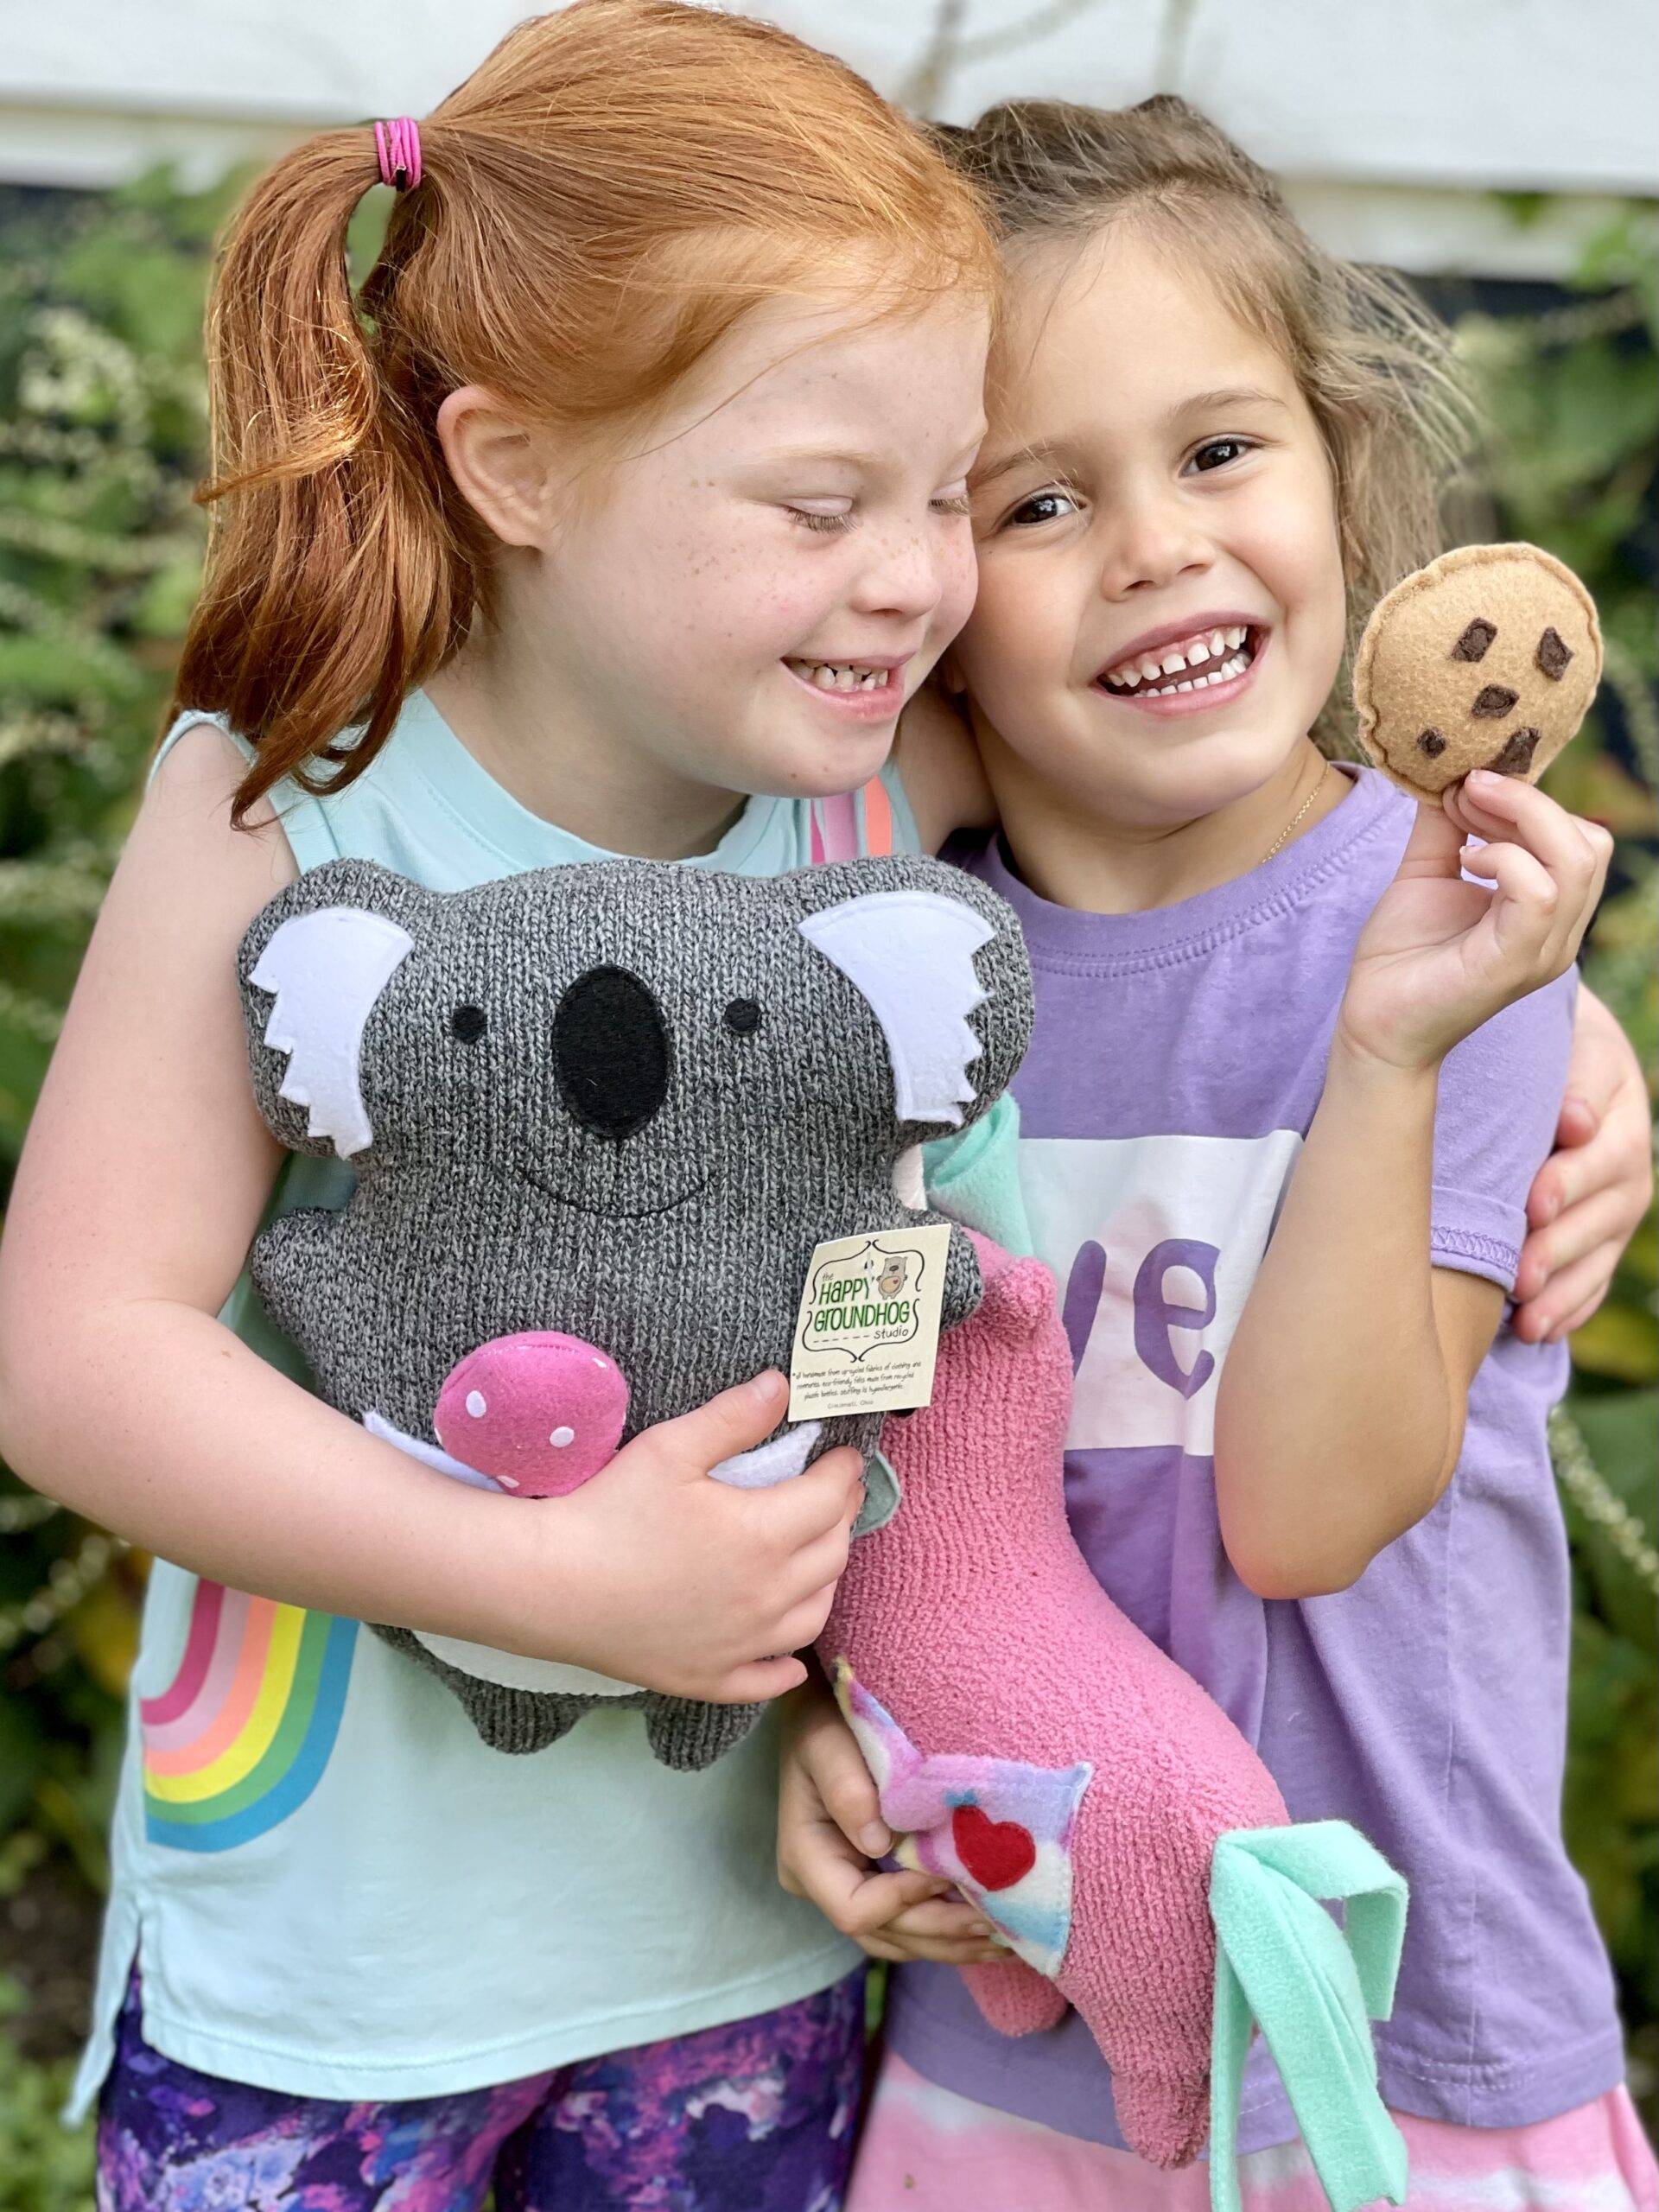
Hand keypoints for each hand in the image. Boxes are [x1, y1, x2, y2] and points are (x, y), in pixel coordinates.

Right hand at [513, 1373, 863, 1703]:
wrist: (549, 1585)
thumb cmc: (608, 1510)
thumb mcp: (670, 1449)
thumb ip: (733, 1417)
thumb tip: (783, 1386)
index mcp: (763, 1535)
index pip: (828, 1500)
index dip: (842, 1473)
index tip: (843, 1458)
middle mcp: (766, 1596)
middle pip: (831, 1556)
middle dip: (841, 1519)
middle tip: (834, 1496)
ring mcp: (741, 1644)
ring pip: (812, 1615)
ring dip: (825, 1582)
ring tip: (816, 1557)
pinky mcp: (708, 1678)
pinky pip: (766, 1679)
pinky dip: (786, 1667)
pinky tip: (788, 1660)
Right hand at [777, 1678, 1003, 1964]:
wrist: (825, 1711)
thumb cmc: (826, 1720)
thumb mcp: (826, 1743)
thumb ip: (846, 1787)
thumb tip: (877, 1843)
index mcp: (806, 1857)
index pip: (854, 1909)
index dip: (904, 1901)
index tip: (947, 1873)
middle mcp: (823, 1886)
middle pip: (885, 1934)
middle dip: (942, 1932)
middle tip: (1000, 1927)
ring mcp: (847, 1890)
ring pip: (901, 1940)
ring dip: (952, 1944)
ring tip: (1007, 1942)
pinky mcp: (873, 1884)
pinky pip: (909, 1925)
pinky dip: (947, 1932)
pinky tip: (990, 1931)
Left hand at [1338, 772, 1612, 1072]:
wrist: (1372, 1024)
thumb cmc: (1401, 955)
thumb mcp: (1426, 872)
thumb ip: (1446, 825)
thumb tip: (1450, 770)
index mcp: (1547, 911)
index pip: (1580, 837)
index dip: (1531, 799)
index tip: (1470, 785)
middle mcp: (1558, 933)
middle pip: (1589, 841)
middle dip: (1529, 802)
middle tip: (1466, 794)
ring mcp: (1542, 951)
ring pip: (1577, 860)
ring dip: (1518, 820)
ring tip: (1463, 820)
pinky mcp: (1514, 964)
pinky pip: (1540, 894)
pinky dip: (1505, 859)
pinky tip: (1466, 860)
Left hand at [1515, 988, 1653, 1341]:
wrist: (1549, 1054)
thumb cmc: (1545, 1044)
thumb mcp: (1564, 1044)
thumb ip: (1573, 1082)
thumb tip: (1576, 1124)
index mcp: (1620, 1116)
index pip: (1601, 1155)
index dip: (1569, 1181)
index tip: (1534, 1203)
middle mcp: (1628, 1168)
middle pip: (1601, 1217)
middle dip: (1558, 1250)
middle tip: (1518, 1277)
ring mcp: (1617, 1207)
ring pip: (1597, 1256)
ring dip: (1563, 1293)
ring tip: (1527, 1323)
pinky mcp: (1600, 1238)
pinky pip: (1592, 1280)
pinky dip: (1570, 1307)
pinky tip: (1541, 1333)